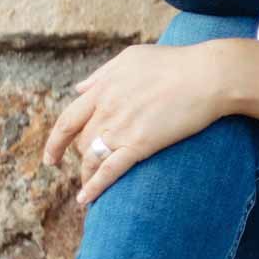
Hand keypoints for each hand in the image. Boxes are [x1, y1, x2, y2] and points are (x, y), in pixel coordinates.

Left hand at [44, 41, 256, 206]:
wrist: (206, 75)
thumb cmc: (174, 62)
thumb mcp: (131, 58)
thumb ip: (101, 75)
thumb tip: (79, 89)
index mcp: (102, 89)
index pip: (67, 120)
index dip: (55, 141)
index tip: (51, 157)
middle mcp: (106, 110)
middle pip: (80, 142)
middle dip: (80, 157)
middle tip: (88, 166)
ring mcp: (121, 128)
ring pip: (91, 158)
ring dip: (86, 175)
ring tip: (88, 186)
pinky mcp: (140, 144)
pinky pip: (109, 171)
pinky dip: (94, 187)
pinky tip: (86, 200)